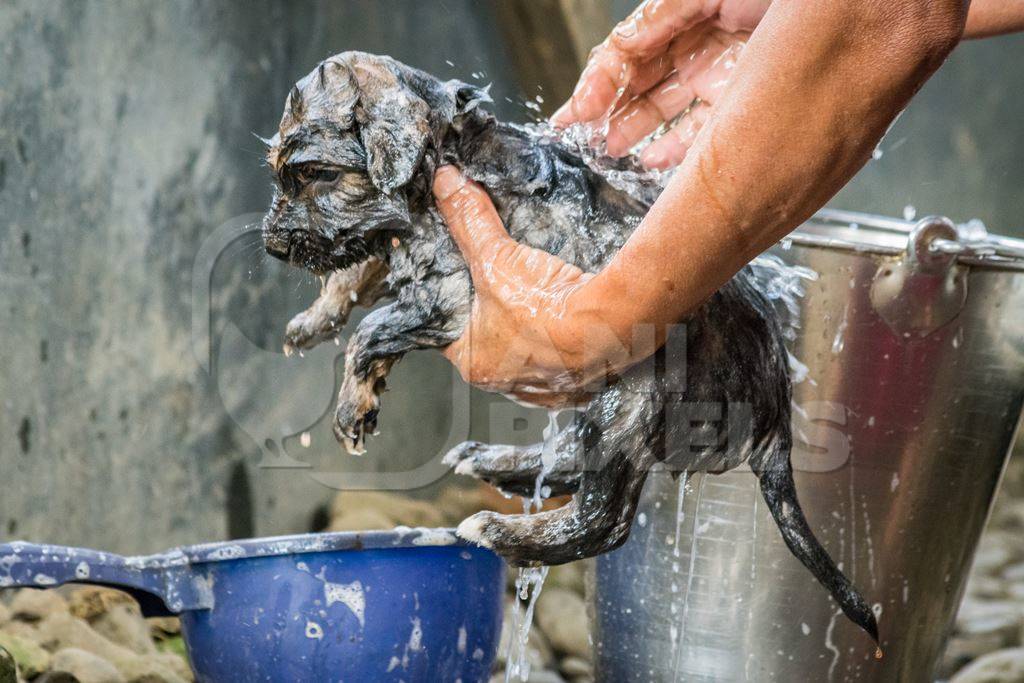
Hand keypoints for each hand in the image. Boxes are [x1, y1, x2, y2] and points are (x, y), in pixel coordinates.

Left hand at [432, 166, 651, 407]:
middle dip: (495, 320)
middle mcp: (506, 385)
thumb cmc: (546, 306)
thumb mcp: (498, 257)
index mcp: (475, 364)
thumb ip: (469, 221)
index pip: (451, 335)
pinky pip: (565, 366)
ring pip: (528, 358)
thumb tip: (445, 183)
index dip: (455, 307)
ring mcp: (545, 390)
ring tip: (536, 306)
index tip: (464, 285)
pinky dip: (565, 348)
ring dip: (531, 336)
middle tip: (504, 291)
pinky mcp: (580, 387)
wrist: (612, 326)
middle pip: (490, 347)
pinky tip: (567, 326)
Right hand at [553, 0, 768, 168]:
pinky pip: (706, 137)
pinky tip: (652, 162)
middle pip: (642, 88)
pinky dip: (678, 152)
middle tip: (580, 140)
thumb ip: (657, 21)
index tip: (579, 111)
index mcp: (687, 20)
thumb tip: (613, 53)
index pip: (628, 55)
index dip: (600, 83)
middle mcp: (703, 51)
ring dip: (635, 134)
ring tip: (608, 152)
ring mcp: (724, 80)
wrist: (858, 8)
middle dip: (607, 113)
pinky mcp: (748, 109)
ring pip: (668, 115)